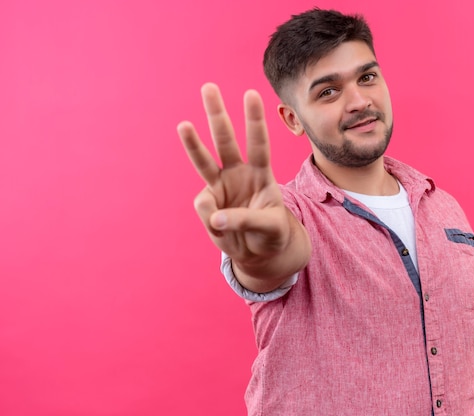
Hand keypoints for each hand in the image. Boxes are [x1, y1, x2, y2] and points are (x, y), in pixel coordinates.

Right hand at [178, 83, 291, 267]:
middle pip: (226, 140)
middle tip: (209, 87)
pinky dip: (213, 220)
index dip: (255, 120)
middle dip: (217, 114)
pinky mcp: (208, 203)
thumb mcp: (270, 227)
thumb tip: (215, 217)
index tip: (251, 94)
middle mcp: (238, 173)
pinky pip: (204, 208)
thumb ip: (245, 219)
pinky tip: (223, 228)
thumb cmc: (271, 233)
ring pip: (204, 160)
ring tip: (184, 125)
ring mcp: (220, 186)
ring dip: (193, 142)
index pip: (259, 143)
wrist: (259, 250)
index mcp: (261, 174)